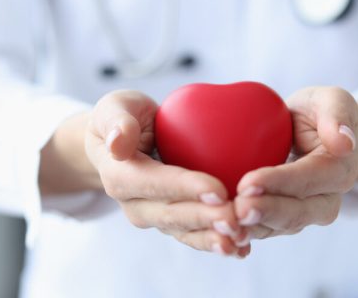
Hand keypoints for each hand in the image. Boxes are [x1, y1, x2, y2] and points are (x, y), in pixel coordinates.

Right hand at [85, 90, 249, 256]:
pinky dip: (216, 242)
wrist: (122, 142)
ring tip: (241, 241)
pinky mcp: (171, 222)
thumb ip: (116, 121)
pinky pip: (194, 235)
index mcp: (120, 175)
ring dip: (212, 238)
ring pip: (185, 231)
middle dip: (205, 219)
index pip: (155, 183)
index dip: (185, 188)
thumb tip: (119, 143)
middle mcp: (135, 203)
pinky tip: (243, 248)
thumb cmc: (123, 118)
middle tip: (236, 219)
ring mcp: (154, 216)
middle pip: (172, 215)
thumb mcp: (115, 108)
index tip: (218, 190)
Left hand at [233, 87, 357, 242]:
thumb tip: (345, 143)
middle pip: (296, 213)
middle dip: (265, 212)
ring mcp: (304, 214)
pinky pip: (263, 230)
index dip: (279, 183)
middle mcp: (326, 200)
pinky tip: (221, 230)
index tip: (248, 182)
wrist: (311, 133)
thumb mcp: (330, 99)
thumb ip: (338, 113)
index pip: (308, 179)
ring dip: (252, 228)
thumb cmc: (317, 112)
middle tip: (236, 209)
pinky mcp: (282, 221)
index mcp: (338, 170)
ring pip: (278, 227)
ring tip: (225, 224)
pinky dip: (243, 232)